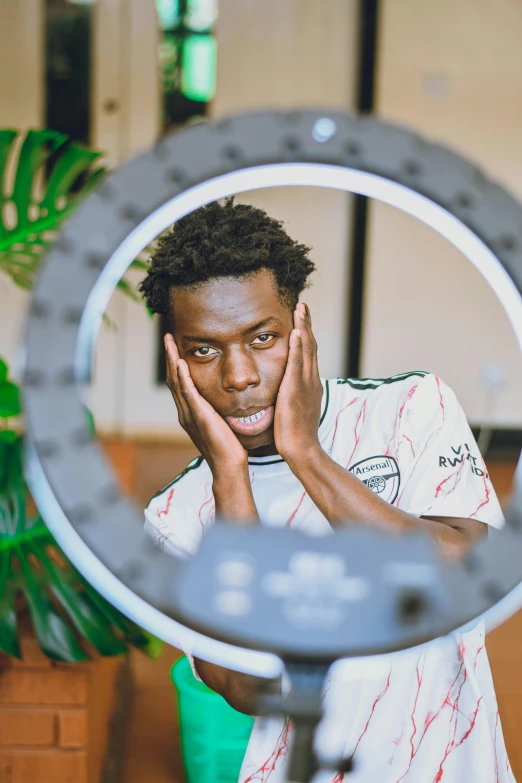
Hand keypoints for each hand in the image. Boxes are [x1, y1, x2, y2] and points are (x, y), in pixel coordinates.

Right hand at [164, 334, 247, 477]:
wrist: (229, 465)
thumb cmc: (228, 446)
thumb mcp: (220, 421)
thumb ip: (216, 408)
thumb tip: (222, 396)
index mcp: (189, 411)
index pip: (179, 382)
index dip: (175, 362)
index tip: (175, 345)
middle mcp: (185, 411)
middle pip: (173, 378)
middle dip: (169, 356)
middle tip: (167, 336)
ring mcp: (190, 414)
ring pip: (176, 382)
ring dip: (172, 360)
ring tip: (169, 342)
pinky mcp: (199, 417)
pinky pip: (188, 394)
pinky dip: (183, 377)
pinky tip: (180, 363)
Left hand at [273, 302, 322, 465]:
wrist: (301, 448)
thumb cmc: (295, 433)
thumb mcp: (294, 407)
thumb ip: (291, 394)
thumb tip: (286, 389)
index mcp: (309, 383)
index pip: (308, 353)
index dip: (305, 334)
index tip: (301, 318)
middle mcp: (311, 379)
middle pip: (310, 345)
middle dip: (307, 324)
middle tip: (303, 305)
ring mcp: (306, 383)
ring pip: (307, 349)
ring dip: (304, 327)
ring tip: (300, 309)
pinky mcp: (296, 388)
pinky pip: (298, 363)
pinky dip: (299, 346)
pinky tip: (297, 331)